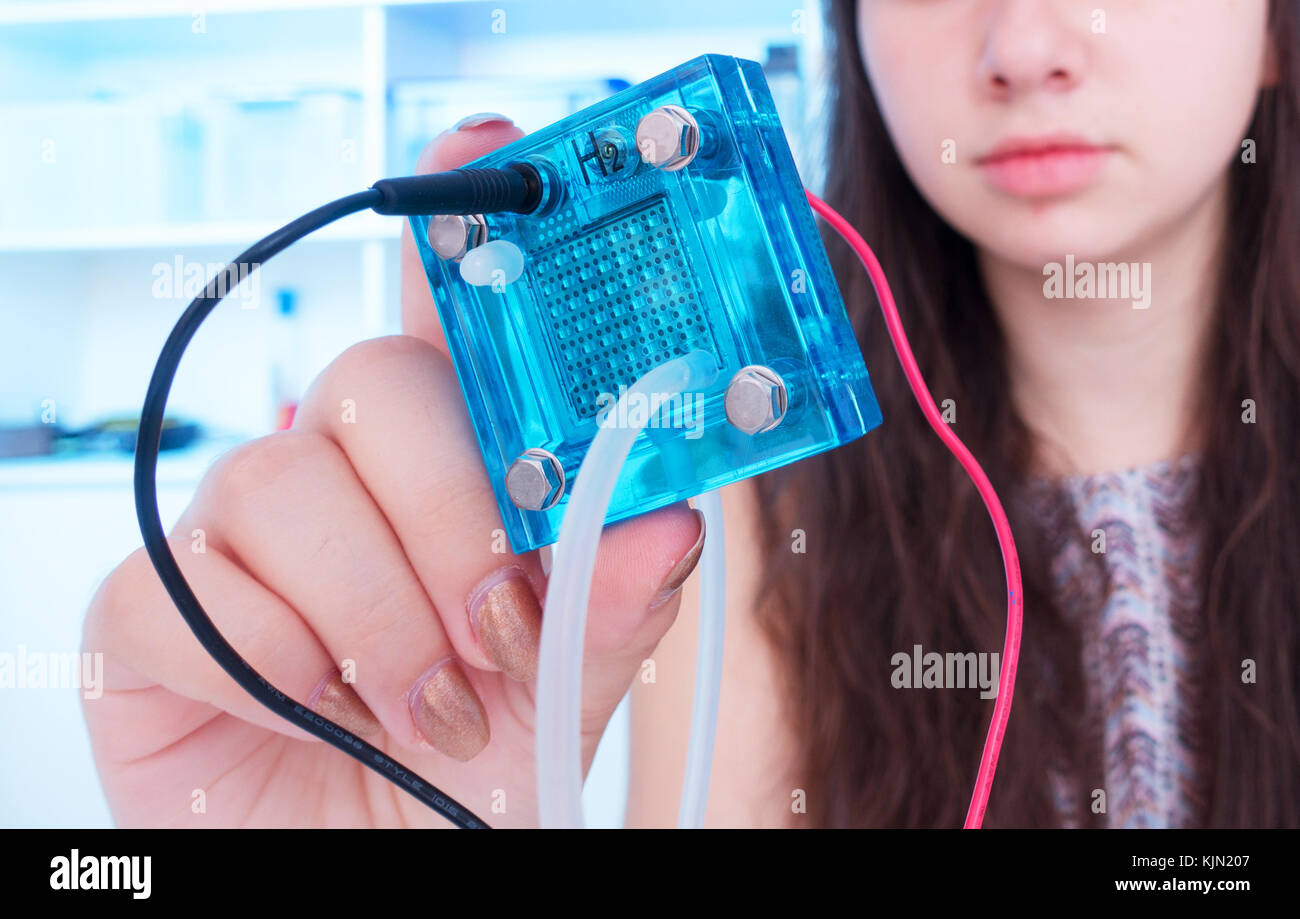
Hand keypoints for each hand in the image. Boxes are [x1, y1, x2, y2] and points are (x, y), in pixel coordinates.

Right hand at [82, 115, 705, 827]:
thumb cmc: (456, 786)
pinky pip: (206, 590)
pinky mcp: (147, 610)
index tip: (494, 154)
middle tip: (500, 623)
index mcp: (439, 480)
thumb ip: (608, 606)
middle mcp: (335, 478)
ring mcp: (235, 534)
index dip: (459, 236)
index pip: (444, 327)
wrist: (355, 882)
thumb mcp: (558, 696)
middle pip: (380, 382)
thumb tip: (668, 519)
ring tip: (426, 710)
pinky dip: (285, 668)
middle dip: (457, 506)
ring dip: (385, 613)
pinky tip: (315, 715)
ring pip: (293, 478)